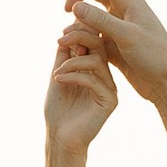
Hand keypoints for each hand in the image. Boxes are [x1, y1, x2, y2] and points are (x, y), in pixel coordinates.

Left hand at [43, 20, 117, 152]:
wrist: (60, 137)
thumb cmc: (59, 109)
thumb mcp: (59, 74)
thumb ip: (64, 54)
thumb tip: (68, 29)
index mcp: (95, 69)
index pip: (94, 42)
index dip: (80, 32)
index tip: (61, 34)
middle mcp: (106, 77)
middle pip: (99, 46)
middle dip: (79, 39)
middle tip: (61, 41)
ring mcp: (110, 89)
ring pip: (97, 61)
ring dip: (72, 62)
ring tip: (56, 72)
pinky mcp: (110, 101)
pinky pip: (94, 80)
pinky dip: (74, 76)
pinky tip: (58, 79)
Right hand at [55, 0, 166, 98]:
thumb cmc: (155, 57)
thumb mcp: (126, 36)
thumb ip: (100, 20)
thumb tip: (75, 5)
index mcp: (129, 0)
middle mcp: (124, 9)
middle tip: (64, 11)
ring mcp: (118, 26)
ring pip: (91, 14)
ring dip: (77, 21)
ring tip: (68, 36)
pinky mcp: (115, 44)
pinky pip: (93, 34)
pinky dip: (82, 37)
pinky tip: (76, 49)